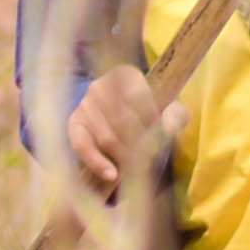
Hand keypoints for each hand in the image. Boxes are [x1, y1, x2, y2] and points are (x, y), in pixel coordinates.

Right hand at [67, 66, 176, 202]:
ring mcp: (84, 105)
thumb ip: (175, 116)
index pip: (136, 96)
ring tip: (136, 167)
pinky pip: (82, 145)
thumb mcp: (168, 110)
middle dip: (138, 144)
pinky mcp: (74, 125)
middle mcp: (100, 85)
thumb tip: (168, 128)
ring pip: (107, 137)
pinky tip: (111, 174)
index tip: (159, 136)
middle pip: (121, 120)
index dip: (150, 120)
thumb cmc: (149, 114)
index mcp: (125, 75)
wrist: (123, 122)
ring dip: (124, 157)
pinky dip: (97, 162)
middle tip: (149, 159)